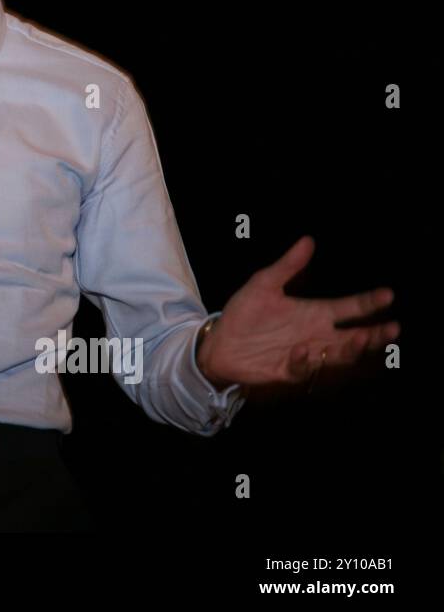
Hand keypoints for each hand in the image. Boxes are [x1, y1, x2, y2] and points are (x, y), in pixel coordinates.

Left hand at [198, 235, 398, 390]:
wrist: (219, 341)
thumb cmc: (245, 313)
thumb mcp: (264, 284)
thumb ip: (287, 266)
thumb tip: (308, 240)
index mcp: (315, 314)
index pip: (349, 308)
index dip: (369, 302)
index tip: (388, 294)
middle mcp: (316, 336)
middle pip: (354, 337)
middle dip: (375, 334)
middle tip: (392, 328)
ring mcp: (304, 355)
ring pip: (336, 356)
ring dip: (351, 349)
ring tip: (361, 338)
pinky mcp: (286, 370)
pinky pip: (301, 368)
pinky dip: (304, 361)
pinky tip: (303, 350)